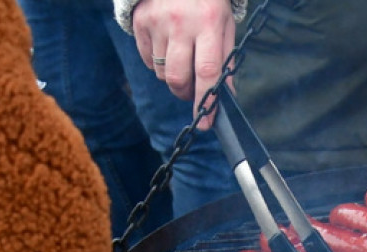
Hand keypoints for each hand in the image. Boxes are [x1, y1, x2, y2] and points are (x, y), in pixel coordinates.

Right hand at [132, 0, 234, 127]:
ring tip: (180, 56)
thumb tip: (225, 94)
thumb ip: (225, 58)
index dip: (205, 101)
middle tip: (190, 91)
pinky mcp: (141, 22)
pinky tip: (166, 45)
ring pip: (161, 72)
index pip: (206, 71)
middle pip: (178, 78)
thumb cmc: (207, 1)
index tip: (205, 124)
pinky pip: (147, 60)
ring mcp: (158, 22)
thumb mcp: (224, 23)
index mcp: (208, 22)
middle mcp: (181, 23)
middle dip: (184, 94)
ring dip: (172, 76)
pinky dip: (157, 62)